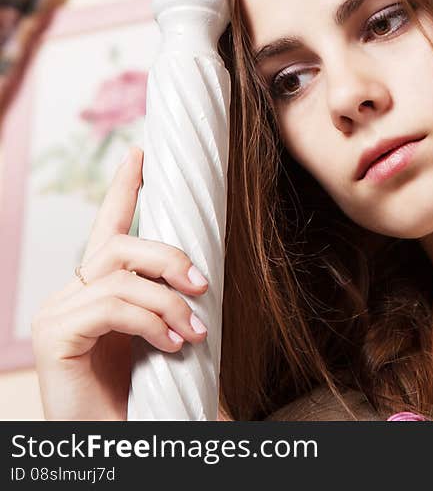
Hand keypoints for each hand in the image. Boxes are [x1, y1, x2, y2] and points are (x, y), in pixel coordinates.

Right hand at [31, 146, 208, 419]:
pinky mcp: (55, 339)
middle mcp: (74, 297)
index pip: (110, 229)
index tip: (142, 152)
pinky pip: (109, 306)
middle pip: (120, 244)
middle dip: (169, 257)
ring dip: (168, 299)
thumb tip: (209, 278)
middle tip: (204, 285)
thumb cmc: (145, 400)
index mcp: (101, 293)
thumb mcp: (168, 343)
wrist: (118, 448)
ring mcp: (59, 316)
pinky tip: (171, 346)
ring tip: (192, 333)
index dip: (125, 189)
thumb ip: (177, 308)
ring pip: (118, 273)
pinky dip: (149, 321)